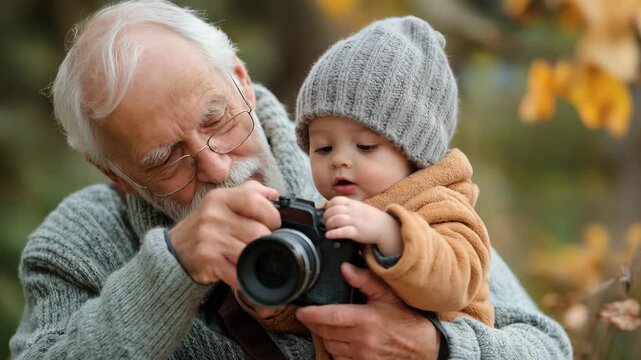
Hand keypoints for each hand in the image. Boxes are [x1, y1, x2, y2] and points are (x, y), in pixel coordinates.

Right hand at [168, 180, 279, 286]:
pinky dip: (245, 276)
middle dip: (266, 242)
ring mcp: (210, 238)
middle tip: (261, 245)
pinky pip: (238, 271)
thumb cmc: (204, 226)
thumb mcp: (222, 202)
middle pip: (258, 231)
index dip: (271, 214)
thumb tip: (274, 194)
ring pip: (251, 252)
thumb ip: (249, 192)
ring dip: (255, 259)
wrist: (173, 251)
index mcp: (221, 198)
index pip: (255, 200)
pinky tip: (242, 272)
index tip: (273, 224)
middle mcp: (214, 216)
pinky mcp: (208, 260)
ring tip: (250, 258)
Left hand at [296, 263, 440, 359]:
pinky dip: (337, 350)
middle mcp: (363, 340)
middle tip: (312, 316)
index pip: (331, 317)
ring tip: (330, 327)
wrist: (424, 346)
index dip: (312, 314)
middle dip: (316, 324)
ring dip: (327, 337)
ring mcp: (363, 356)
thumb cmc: (406, 319)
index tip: (301, 311)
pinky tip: (342, 340)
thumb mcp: (388, 295)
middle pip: (326, 333)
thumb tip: (345, 268)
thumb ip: (365, 281)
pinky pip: (340, 359)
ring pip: (331, 347)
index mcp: (367, 320)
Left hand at [324, 196, 401, 255]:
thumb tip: (336, 208)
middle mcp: (353, 211)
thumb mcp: (360, 207)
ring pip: (336, 220)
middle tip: (326, 222)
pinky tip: (329, 235)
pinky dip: (333, 233)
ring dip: (328, 225)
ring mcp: (355, 221)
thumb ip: (349, 206)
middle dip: (326, 217)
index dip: (329, 206)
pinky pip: (342, 231)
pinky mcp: (356, 232)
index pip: (336, 200)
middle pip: (333, 210)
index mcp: (353, 204)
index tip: (327, 211)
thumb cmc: (372, 218)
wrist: (385, 227)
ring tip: (329, 228)